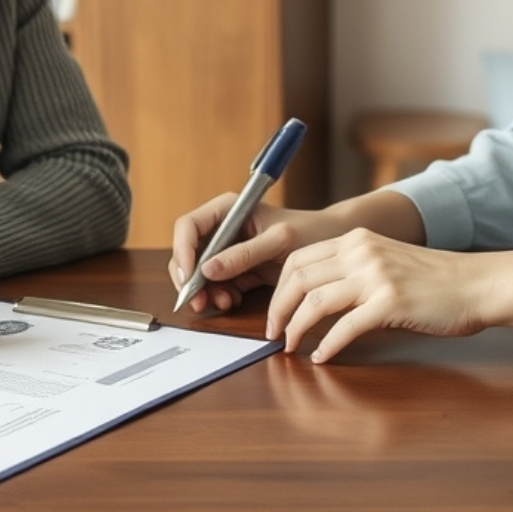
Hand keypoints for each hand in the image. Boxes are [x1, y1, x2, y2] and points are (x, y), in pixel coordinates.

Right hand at [168, 193, 343, 313]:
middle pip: (187, 252)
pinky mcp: (235, 269)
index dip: (182, 251)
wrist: (330, 243)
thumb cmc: (308, 231)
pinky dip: (219, 295)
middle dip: (190, 279)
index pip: (188, 226)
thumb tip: (208, 269)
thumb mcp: (278, 241)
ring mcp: (226, 250)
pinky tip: (232, 301)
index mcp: (227, 209)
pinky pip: (216, 285)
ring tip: (224, 302)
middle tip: (198, 301)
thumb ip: (244, 254)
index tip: (188, 277)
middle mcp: (222, 228)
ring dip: (205, 291)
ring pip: (198, 273)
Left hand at [266, 229, 494, 362]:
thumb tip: (317, 300)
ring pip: (315, 302)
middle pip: (298, 278)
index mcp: (357, 239)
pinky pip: (345, 328)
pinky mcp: (390, 302)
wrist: (479, 284)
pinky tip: (322, 358)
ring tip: (290, 347)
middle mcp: (361, 251)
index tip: (274, 313)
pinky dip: (328, 345)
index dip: (278, 289)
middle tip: (273, 334)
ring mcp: (376, 276)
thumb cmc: (437, 280)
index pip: (298, 258)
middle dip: (277, 310)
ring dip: (295, 328)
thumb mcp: (387, 261)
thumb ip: (354, 271)